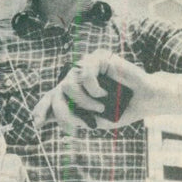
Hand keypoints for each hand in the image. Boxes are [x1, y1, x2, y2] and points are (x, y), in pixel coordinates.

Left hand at [32, 50, 155, 134]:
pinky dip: (93, 88)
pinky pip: (84, 74)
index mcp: (75, 93)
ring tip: (100, 106)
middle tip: (78, 123)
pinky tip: (103, 93)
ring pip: (67, 84)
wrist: (144, 100)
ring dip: (84, 102)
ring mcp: (85, 67)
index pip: (52, 98)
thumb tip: (52, 117)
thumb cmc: (121, 109)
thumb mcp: (95, 120)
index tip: (37, 124)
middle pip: (56, 93)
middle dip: (63, 112)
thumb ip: (76, 118)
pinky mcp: (96, 58)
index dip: (42, 109)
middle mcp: (77, 78)